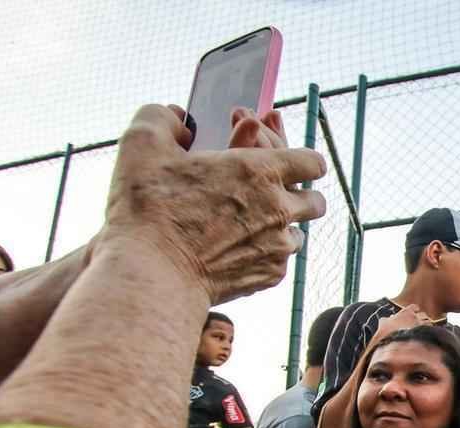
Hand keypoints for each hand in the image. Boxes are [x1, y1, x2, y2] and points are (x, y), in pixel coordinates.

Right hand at [99, 104, 326, 305]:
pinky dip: (265, 258)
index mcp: (261, 169)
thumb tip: (177, 119)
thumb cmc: (148, 207)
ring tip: (251, 228)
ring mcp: (278, 246)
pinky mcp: (270, 277)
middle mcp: (280, 209)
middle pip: (316, 202)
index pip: (312, 162)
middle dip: (301, 197)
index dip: (302, 161)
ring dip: (282, 230)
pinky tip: (238, 253)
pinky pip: (280, 264)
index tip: (289, 164)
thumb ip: (163, 118)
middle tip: (275, 197)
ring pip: (298, 236)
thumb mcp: (143, 143)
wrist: (153, 272)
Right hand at [372, 305, 432, 343]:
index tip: (413, 315)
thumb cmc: (386, 332)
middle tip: (418, 324)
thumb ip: (386, 320)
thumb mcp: (383, 323)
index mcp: (406, 312)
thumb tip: (386, 319)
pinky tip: (425, 338)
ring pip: (428, 322)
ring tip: (422, 331)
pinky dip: (429, 333)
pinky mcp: (424, 334)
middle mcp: (415, 317)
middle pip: (423, 314)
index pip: (415, 307)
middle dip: (421, 319)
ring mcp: (420, 325)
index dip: (414, 311)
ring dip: (426, 326)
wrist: (392, 343)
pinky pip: (430, 331)